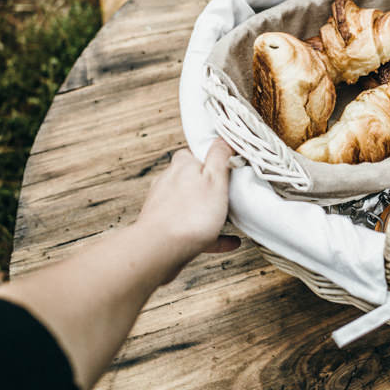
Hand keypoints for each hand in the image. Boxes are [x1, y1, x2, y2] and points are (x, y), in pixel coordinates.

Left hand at [135, 139, 240, 281]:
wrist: (160, 249)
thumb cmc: (190, 215)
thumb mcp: (215, 178)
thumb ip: (219, 156)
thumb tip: (223, 139)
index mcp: (181, 167)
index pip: (194, 154)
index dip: (211, 159)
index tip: (226, 166)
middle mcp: (168, 183)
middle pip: (189, 179)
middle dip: (206, 185)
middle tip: (226, 191)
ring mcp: (163, 207)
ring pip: (189, 205)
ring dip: (207, 210)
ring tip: (228, 218)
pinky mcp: (164, 229)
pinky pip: (191, 230)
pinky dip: (210, 235)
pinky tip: (228, 242)